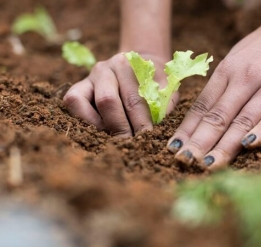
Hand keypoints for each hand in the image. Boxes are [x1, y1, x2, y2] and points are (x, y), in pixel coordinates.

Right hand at [63, 53, 177, 136]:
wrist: (142, 65)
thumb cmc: (155, 82)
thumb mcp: (165, 89)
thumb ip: (164, 105)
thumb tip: (157, 131)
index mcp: (128, 64)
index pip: (134, 99)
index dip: (140, 123)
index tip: (146, 140)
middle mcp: (105, 68)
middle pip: (107, 101)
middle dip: (120, 128)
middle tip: (130, 145)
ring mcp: (89, 77)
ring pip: (81, 101)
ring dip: (98, 125)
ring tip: (114, 139)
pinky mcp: (77, 88)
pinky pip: (72, 102)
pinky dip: (84, 120)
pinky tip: (100, 131)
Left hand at [167, 2, 260, 169]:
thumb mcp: (236, 59)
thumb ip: (221, 86)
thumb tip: (200, 116)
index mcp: (228, 71)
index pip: (203, 106)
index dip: (187, 129)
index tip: (174, 148)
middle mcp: (246, 77)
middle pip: (219, 116)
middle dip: (199, 142)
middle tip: (184, 162)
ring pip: (244, 119)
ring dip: (224, 145)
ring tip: (208, 165)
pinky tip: (248, 146)